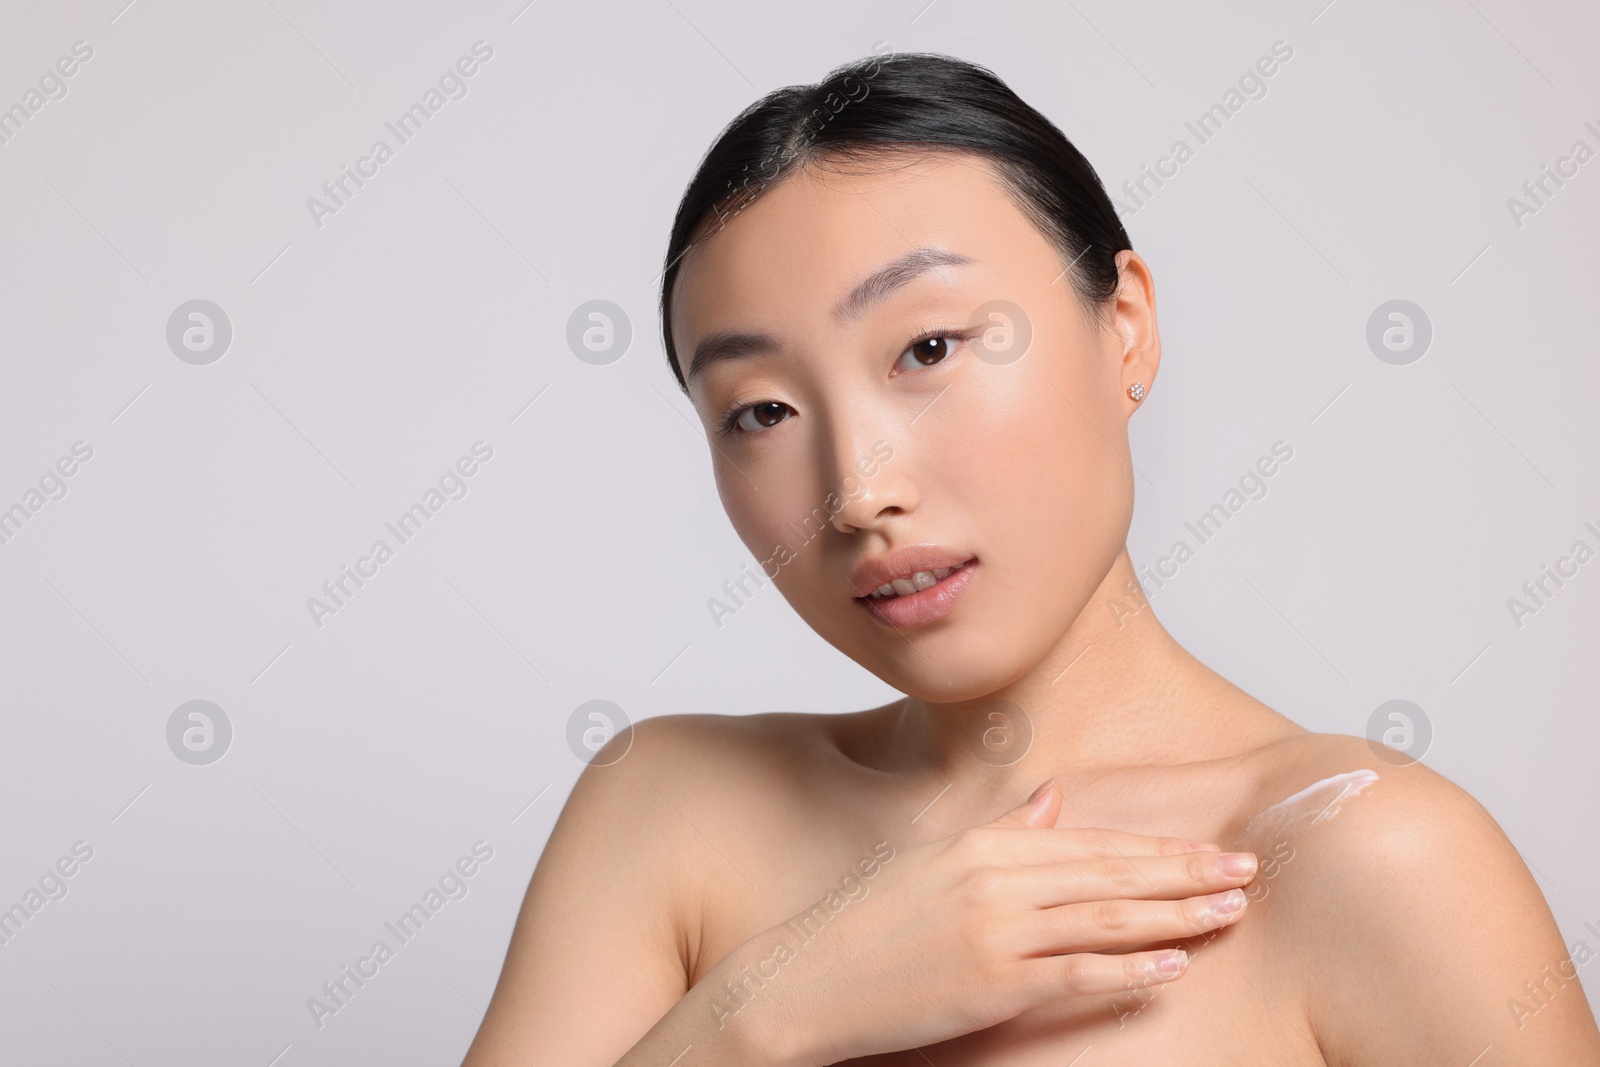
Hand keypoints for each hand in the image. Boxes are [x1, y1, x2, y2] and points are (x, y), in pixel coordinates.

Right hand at [746, 779, 1257, 1064]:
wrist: (806, 981)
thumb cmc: (864, 925)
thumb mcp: (931, 861)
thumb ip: (999, 830)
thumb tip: (1050, 799)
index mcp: (982, 843)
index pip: (1090, 840)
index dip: (1156, 846)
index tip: (1208, 847)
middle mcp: (995, 878)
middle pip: (1111, 872)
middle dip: (1185, 872)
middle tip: (1248, 870)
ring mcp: (995, 930)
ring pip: (1106, 917)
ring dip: (1176, 914)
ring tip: (1229, 912)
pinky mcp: (992, 983)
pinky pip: (1075, 972)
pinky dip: (1128, 967)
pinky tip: (1171, 964)